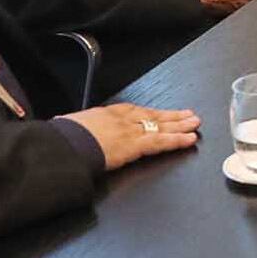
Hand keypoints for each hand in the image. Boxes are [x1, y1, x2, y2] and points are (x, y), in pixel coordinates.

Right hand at [60, 102, 200, 170]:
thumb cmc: (63, 139)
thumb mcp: (71, 127)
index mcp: (106, 114)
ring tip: (194, 124)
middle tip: (188, 115)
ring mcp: (130, 131)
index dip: (151, 113)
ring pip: (160, 126)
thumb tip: (71, 130)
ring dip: (180, 125)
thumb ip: (80, 129)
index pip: (135, 111)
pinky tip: (189, 139)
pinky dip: (176, 140)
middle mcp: (122, 119)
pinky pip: (160, 142)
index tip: (162, 113)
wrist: (62, 145)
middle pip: (152, 116)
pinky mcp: (134, 145)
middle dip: (172, 116)